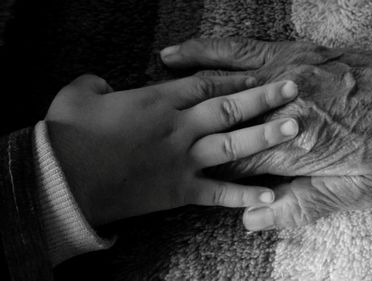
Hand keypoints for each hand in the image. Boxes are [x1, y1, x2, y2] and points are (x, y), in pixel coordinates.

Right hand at [45, 73, 298, 225]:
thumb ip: (97, 84)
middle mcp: (177, 128)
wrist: (62, 180)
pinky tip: (270, 196)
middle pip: (228, 108)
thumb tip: (102, 83)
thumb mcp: (78, 94)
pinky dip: (244, 196)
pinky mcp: (179, 191)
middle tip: (292, 89)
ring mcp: (182, 160)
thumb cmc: (67, 134)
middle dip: (263, 98)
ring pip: (232, 146)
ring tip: (293, 128)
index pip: (204, 84)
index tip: (257, 75)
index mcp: (157, 101)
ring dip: (264, 137)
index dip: (233, 78)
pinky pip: (218, 193)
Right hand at [160, 38, 371, 229]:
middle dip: (184, 129)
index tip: (181, 173)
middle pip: (219, 125)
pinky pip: (241, 48)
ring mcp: (283, 77)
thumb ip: (299, 207)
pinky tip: (187, 52)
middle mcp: (279, 112)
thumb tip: (250, 219)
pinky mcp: (293, 53)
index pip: (235, 166)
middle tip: (152, 131)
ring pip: (220, 84)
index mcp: (293, 152)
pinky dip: (210, 50)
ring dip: (183, 88)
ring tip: (153, 89)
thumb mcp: (355, 192)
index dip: (207, 172)